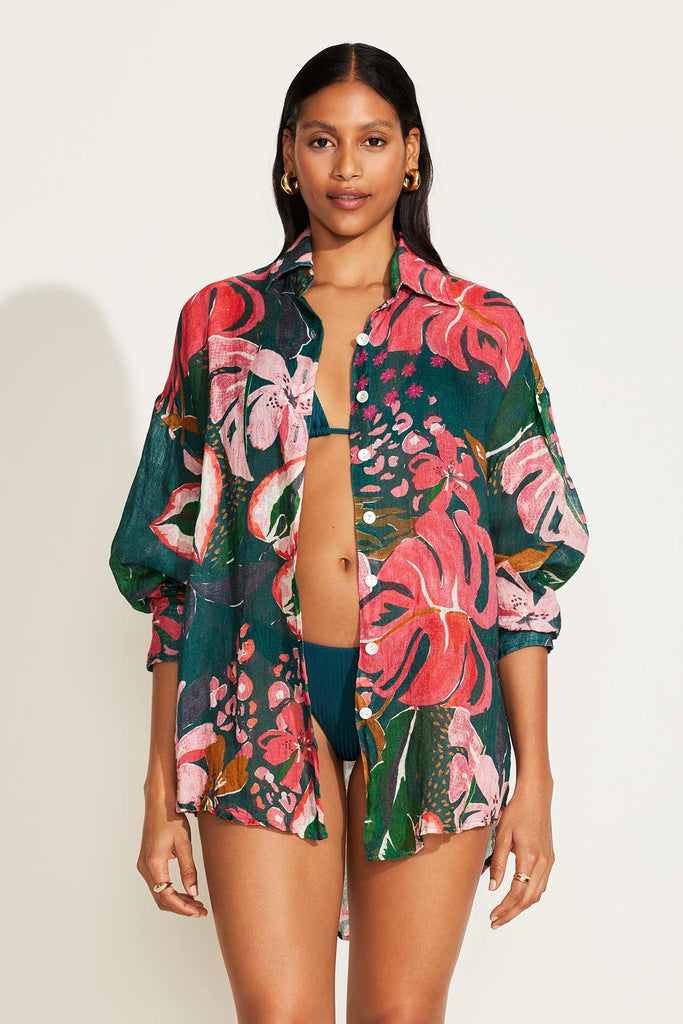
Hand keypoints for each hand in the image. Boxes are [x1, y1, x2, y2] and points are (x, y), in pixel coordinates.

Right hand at [137, 790, 208, 918]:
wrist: (158, 803)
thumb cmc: (171, 819)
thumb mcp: (184, 843)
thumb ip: (188, 869)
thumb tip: (193, 893)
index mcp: (154, 863)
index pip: (167, 896)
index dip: (183, 907)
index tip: (199, 912)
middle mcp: (145, 867)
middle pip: (161, 898)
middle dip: (181, 907)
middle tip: (201, 910)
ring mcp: (143, 865)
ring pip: (159, 893)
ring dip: (176, 901)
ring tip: (196, 903)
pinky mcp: (146, 862)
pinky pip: (157, 884)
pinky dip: (170, 891)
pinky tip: (185, 892)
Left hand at [487, 777, 554, 928]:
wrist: (536, 796)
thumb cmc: (516, 811)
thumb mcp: (502, 835)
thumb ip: (497, 863)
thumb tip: (492, 888)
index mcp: (530, 858)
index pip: (517, 893)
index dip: (504, 908)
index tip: (492, 916)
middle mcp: (543, 863)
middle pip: (528, 899)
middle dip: (511, 913)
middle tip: (495, 922)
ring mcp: (549, 861)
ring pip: (537, 894)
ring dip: (521, 906)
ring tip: (504, 913)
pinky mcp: (550, 858)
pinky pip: (541, 884)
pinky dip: (530, 895)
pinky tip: (518, 896)